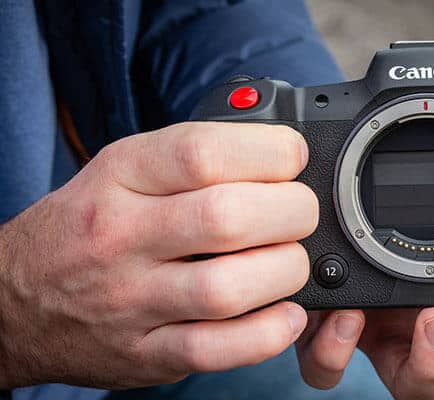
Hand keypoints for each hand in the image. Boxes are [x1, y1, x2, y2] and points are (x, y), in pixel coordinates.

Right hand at [0, 123, 317, 388]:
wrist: (14, 302)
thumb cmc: (87, 226)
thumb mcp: (123, 169)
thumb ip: (192, 157)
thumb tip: (280, 152)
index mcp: (122, 177)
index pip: (203, 153)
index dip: (271, 152)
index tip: (294, 158)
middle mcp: (122, 236)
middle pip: (228, 218)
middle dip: (292, 213)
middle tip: (300, 213)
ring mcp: (132, 301)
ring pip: (228, 288)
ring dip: (285, 273)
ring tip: (290, 263)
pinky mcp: (146, 353)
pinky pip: (218, 350)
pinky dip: (268, 334)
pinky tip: (286, 315)